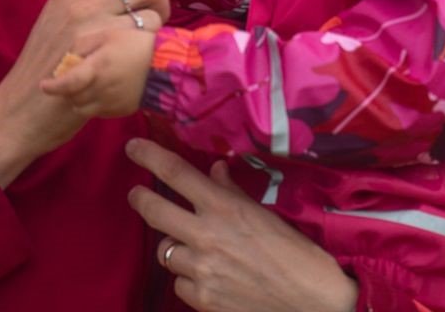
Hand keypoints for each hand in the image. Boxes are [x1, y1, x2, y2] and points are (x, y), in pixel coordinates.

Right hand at [0, 0, 181, 187]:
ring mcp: (94, 28)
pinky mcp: (106, 55)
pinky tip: (134, 70)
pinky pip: (149, 42)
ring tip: (137, 53)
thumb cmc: (45, 70)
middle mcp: (82, 2)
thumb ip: (88, 1)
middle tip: (155, 21)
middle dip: (161, 1)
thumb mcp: (59, 22)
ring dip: (155, 33)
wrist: (20, 111)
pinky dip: (150, 55)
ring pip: (152, 15)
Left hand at [125, 138, 357, 311]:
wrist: (311, 301)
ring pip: (164, 250)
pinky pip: (178, 282)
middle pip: (154, 210)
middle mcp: (206, 235)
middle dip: (139, 199)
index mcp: (224, 208)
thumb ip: (232, 192)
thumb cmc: (296, 253)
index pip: (176, 173)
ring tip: (193, 245)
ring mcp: (201, 269)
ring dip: (174, 244)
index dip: (149, 156)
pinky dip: (187, 276)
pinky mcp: (202, 298)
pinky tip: (207, 274)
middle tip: (136, 194)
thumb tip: (214, 171)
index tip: (133, 147)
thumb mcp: (265, 214)